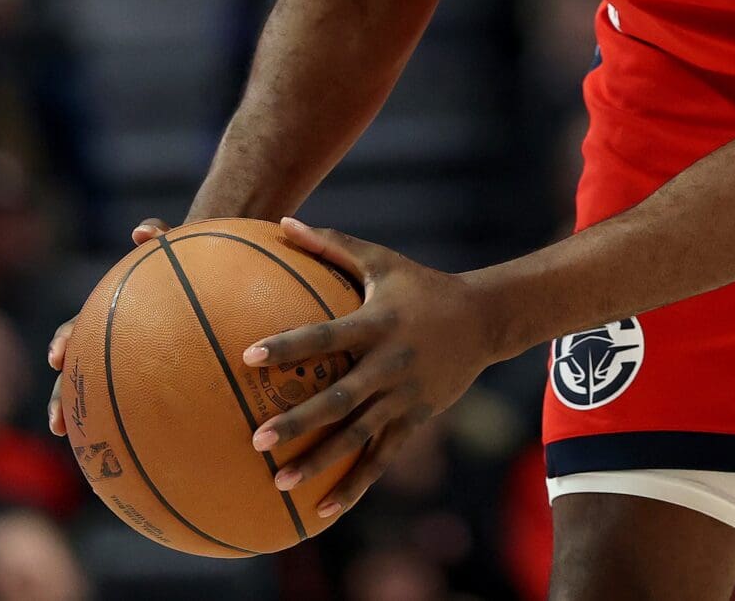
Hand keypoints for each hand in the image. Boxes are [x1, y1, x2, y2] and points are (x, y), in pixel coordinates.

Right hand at [49, 217, 166, 435]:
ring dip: (89, 422)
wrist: (205, 281)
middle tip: (59, 423)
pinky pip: (140, 408)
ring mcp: (128, 365)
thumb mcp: (176, 247)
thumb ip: (161, 236)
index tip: (57, 359)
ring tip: (88, 452)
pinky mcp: (150, 381)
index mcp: (106, 317)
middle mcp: (109, 344)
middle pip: (76, 376)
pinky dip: (137, 430)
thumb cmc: (185, 263)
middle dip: (62, 399)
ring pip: (99, 398)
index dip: (63, 344)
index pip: (75, 332)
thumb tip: (141, 231)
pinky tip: (151, 456)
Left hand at [241, 217, 499, 519]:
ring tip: (279, 483)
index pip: (326, 336)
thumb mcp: (382, 260)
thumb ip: (331, 245)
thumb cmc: (422, 285)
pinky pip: (382, 456)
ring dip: (320, 460)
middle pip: (339, 398)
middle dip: (298, 420)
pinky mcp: (416, 419)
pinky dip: (355, 484)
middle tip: (257, 439)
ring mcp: (404, 397)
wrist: (485, 319)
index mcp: (377, 324)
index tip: (249, 357)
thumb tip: (281, 223)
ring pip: (358, 435)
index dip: (289, 346)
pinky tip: (323, 510)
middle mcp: (389, 364)